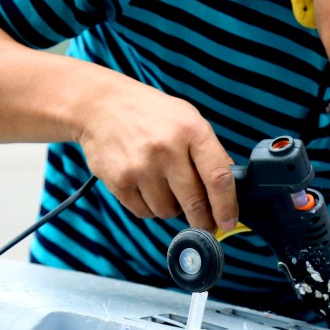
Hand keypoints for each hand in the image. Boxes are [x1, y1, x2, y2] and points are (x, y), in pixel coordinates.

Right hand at [75, 76, 237, 232]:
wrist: (100, 105)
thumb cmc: (150, 113)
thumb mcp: (187, 118)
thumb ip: (209, 150)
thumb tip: (228, 187)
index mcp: (191, 130)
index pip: (218, 177)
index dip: (227, 206)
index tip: (228, 221)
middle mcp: (167, 149)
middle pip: (194, 202)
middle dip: (202, 220)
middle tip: (204, 224)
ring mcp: (141, 167)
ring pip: (168, 211)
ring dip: (171, 208)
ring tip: (164, 186)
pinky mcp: (119, 181)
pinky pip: (144, 212)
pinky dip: (148, 207)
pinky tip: (145, 187)